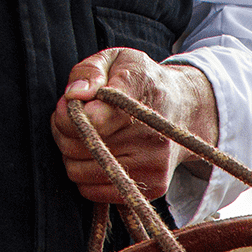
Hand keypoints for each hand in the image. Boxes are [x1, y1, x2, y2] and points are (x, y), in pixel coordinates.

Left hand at [50, 48, 215, 202]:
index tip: (71, 104)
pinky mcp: (155, 187)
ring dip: (72, 156)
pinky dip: (85, 177)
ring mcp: (154, 165)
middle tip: (75, 120)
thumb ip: (90, 71)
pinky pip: (94, 192)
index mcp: (140, 97)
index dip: (67, 114)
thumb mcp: (118, 60)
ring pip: (79, 172)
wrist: (187, 112)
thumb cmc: (142, 83)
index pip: (90, 120)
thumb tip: (74, 96)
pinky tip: (99, 157)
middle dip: (64, 133)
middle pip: (76, 147)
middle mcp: (151, 136)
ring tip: (88, 138)